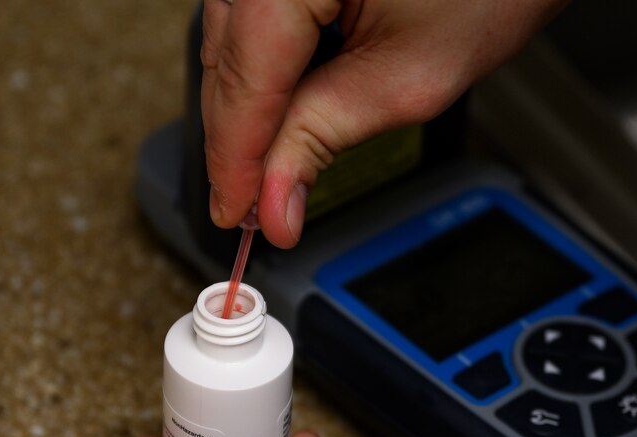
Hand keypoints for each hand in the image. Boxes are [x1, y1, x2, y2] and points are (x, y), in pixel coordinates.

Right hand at [201, 0, 565, 245]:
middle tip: (253, 207)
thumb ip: (325, 137)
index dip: (235, 160)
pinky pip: (254, 17)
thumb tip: (274, 200)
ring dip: (249, 108)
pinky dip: (267, 69)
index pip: (245, 79)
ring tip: (265, 171)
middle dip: (238, 140)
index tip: (238, 215)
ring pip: (232, 39)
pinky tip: (279, 113)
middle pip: (227, 59)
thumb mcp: (409, 79)